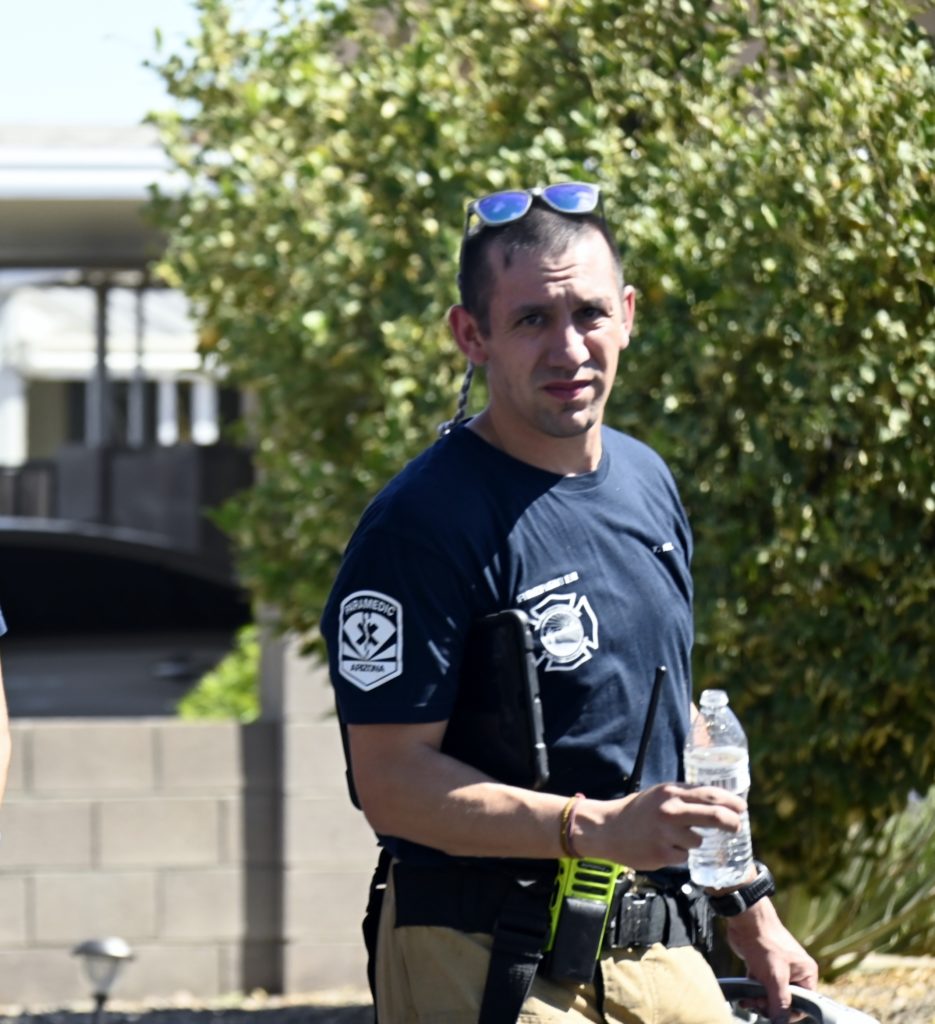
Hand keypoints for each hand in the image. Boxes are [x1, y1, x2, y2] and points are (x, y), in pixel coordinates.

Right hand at [583, 782, 746, 869]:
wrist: (608, 829)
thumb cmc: (638, 811)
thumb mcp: (660, 795)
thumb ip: (684, 796)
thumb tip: (716, 801)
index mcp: (671, 792)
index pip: (710, 794)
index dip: (731, 802)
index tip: (742, 808)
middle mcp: (670, 810)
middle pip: (714, 816)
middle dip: (731, 823)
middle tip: (737, 827)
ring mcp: (666, 833)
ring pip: (699, 841)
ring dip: (693, 842)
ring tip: (674, 838)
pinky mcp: (662, 853)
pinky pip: (685, 856)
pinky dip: (679, 854)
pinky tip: (664, 847)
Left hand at [725, 898, 818, 1023]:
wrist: (745, 920)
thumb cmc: (765, 944)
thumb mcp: (776, 977)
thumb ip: (780, 1001)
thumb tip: (780, 1021)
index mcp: (806, 973)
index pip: (803, 1004)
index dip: (788, 1013)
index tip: (773, 1015)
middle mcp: (795, 972)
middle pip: (785, 1000)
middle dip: (770, 1006)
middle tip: (756, 1005)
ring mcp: (778, 968)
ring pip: (771, 994)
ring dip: (759, 1001)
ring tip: (748, 1001)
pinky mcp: (763, 966)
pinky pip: (761, 986)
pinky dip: (753, 992)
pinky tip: (744, 997)